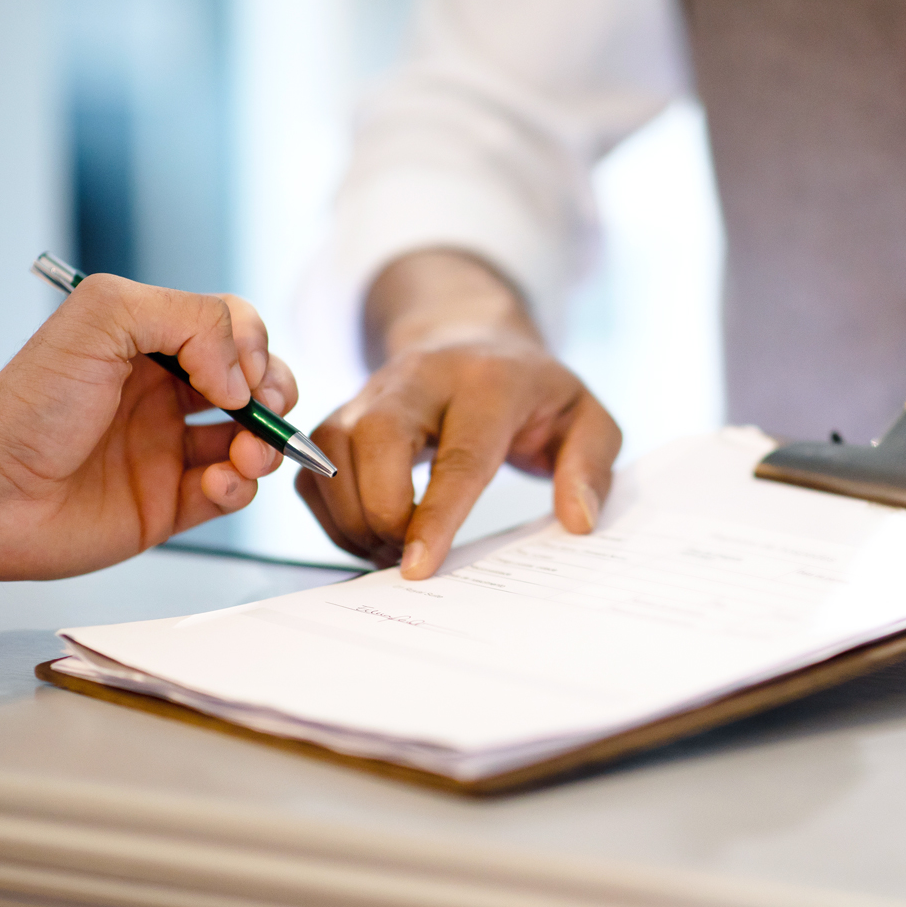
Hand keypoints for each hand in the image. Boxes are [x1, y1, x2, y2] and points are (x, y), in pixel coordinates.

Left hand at [0, 274, 297, 582]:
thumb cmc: (31, 402)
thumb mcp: (104, 317)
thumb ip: (189, 318)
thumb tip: (240, 377)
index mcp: (150, 344)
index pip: (231, 330)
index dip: (249, 347)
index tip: (230, 374)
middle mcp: (164, 394)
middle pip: (254, 383)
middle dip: (275, 393)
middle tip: (264, 408)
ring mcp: (168, 450)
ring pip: (253, 440)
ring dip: (267, 445)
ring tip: (246, 455)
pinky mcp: (169, 505)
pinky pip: (231, 493)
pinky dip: (239, 487)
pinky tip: (216, 483)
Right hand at [296, 250, 620, 576]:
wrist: (472, 339)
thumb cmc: (533, 393)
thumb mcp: (587, 418)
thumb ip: (590, 466)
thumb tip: (578, 521)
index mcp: (488, 383)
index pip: (458, 456)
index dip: (435, 517)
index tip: (419, 567)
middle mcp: (418, 379)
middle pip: (374, 440)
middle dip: (382, 513)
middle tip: (406, 557)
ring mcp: (371, 392)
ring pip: (331, 454)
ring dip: (353, 519)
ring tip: (390, 550)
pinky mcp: (341, 415)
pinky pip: (314, 471)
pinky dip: (333, 515)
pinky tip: (370, 533)